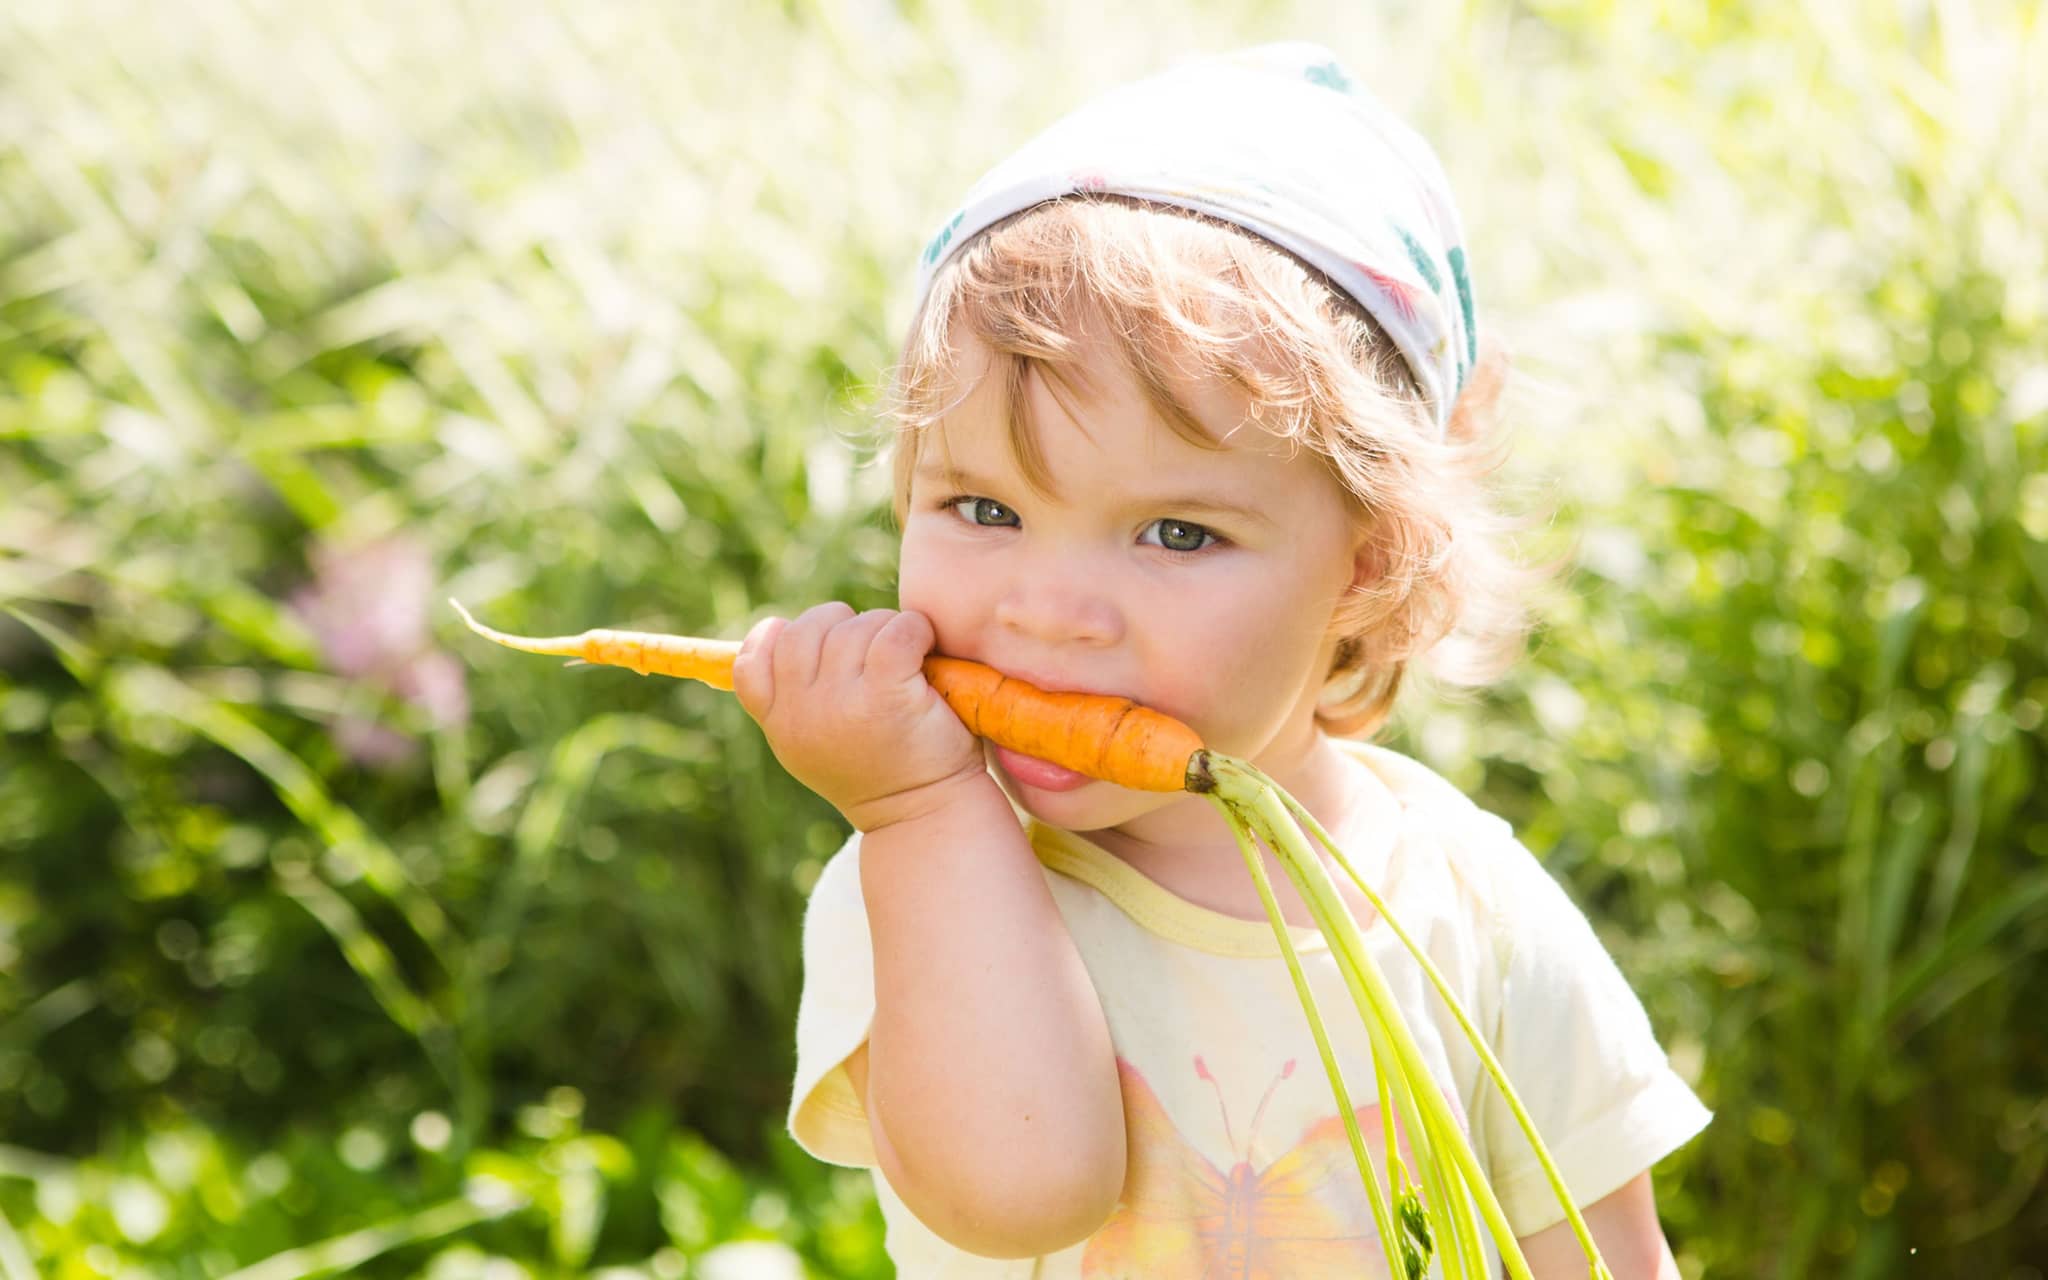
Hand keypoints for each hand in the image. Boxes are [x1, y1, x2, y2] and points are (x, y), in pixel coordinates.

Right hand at [732, 603, 986, 831]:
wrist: (925, 815)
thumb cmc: (881, 770)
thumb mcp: (815, 747)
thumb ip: (792, 701)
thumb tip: (778, 632)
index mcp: (781, 725)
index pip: (750, 663)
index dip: (775, 637)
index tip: (813, 646)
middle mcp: (802, 713)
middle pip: (804, 630)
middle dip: (841, 624)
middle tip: (872, 647)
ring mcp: (840, 704)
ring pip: (854, 627)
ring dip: (885, 627)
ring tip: (907, 655)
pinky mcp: (886, 695)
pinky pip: (895, 632)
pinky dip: (915, 629)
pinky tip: (925, 648)